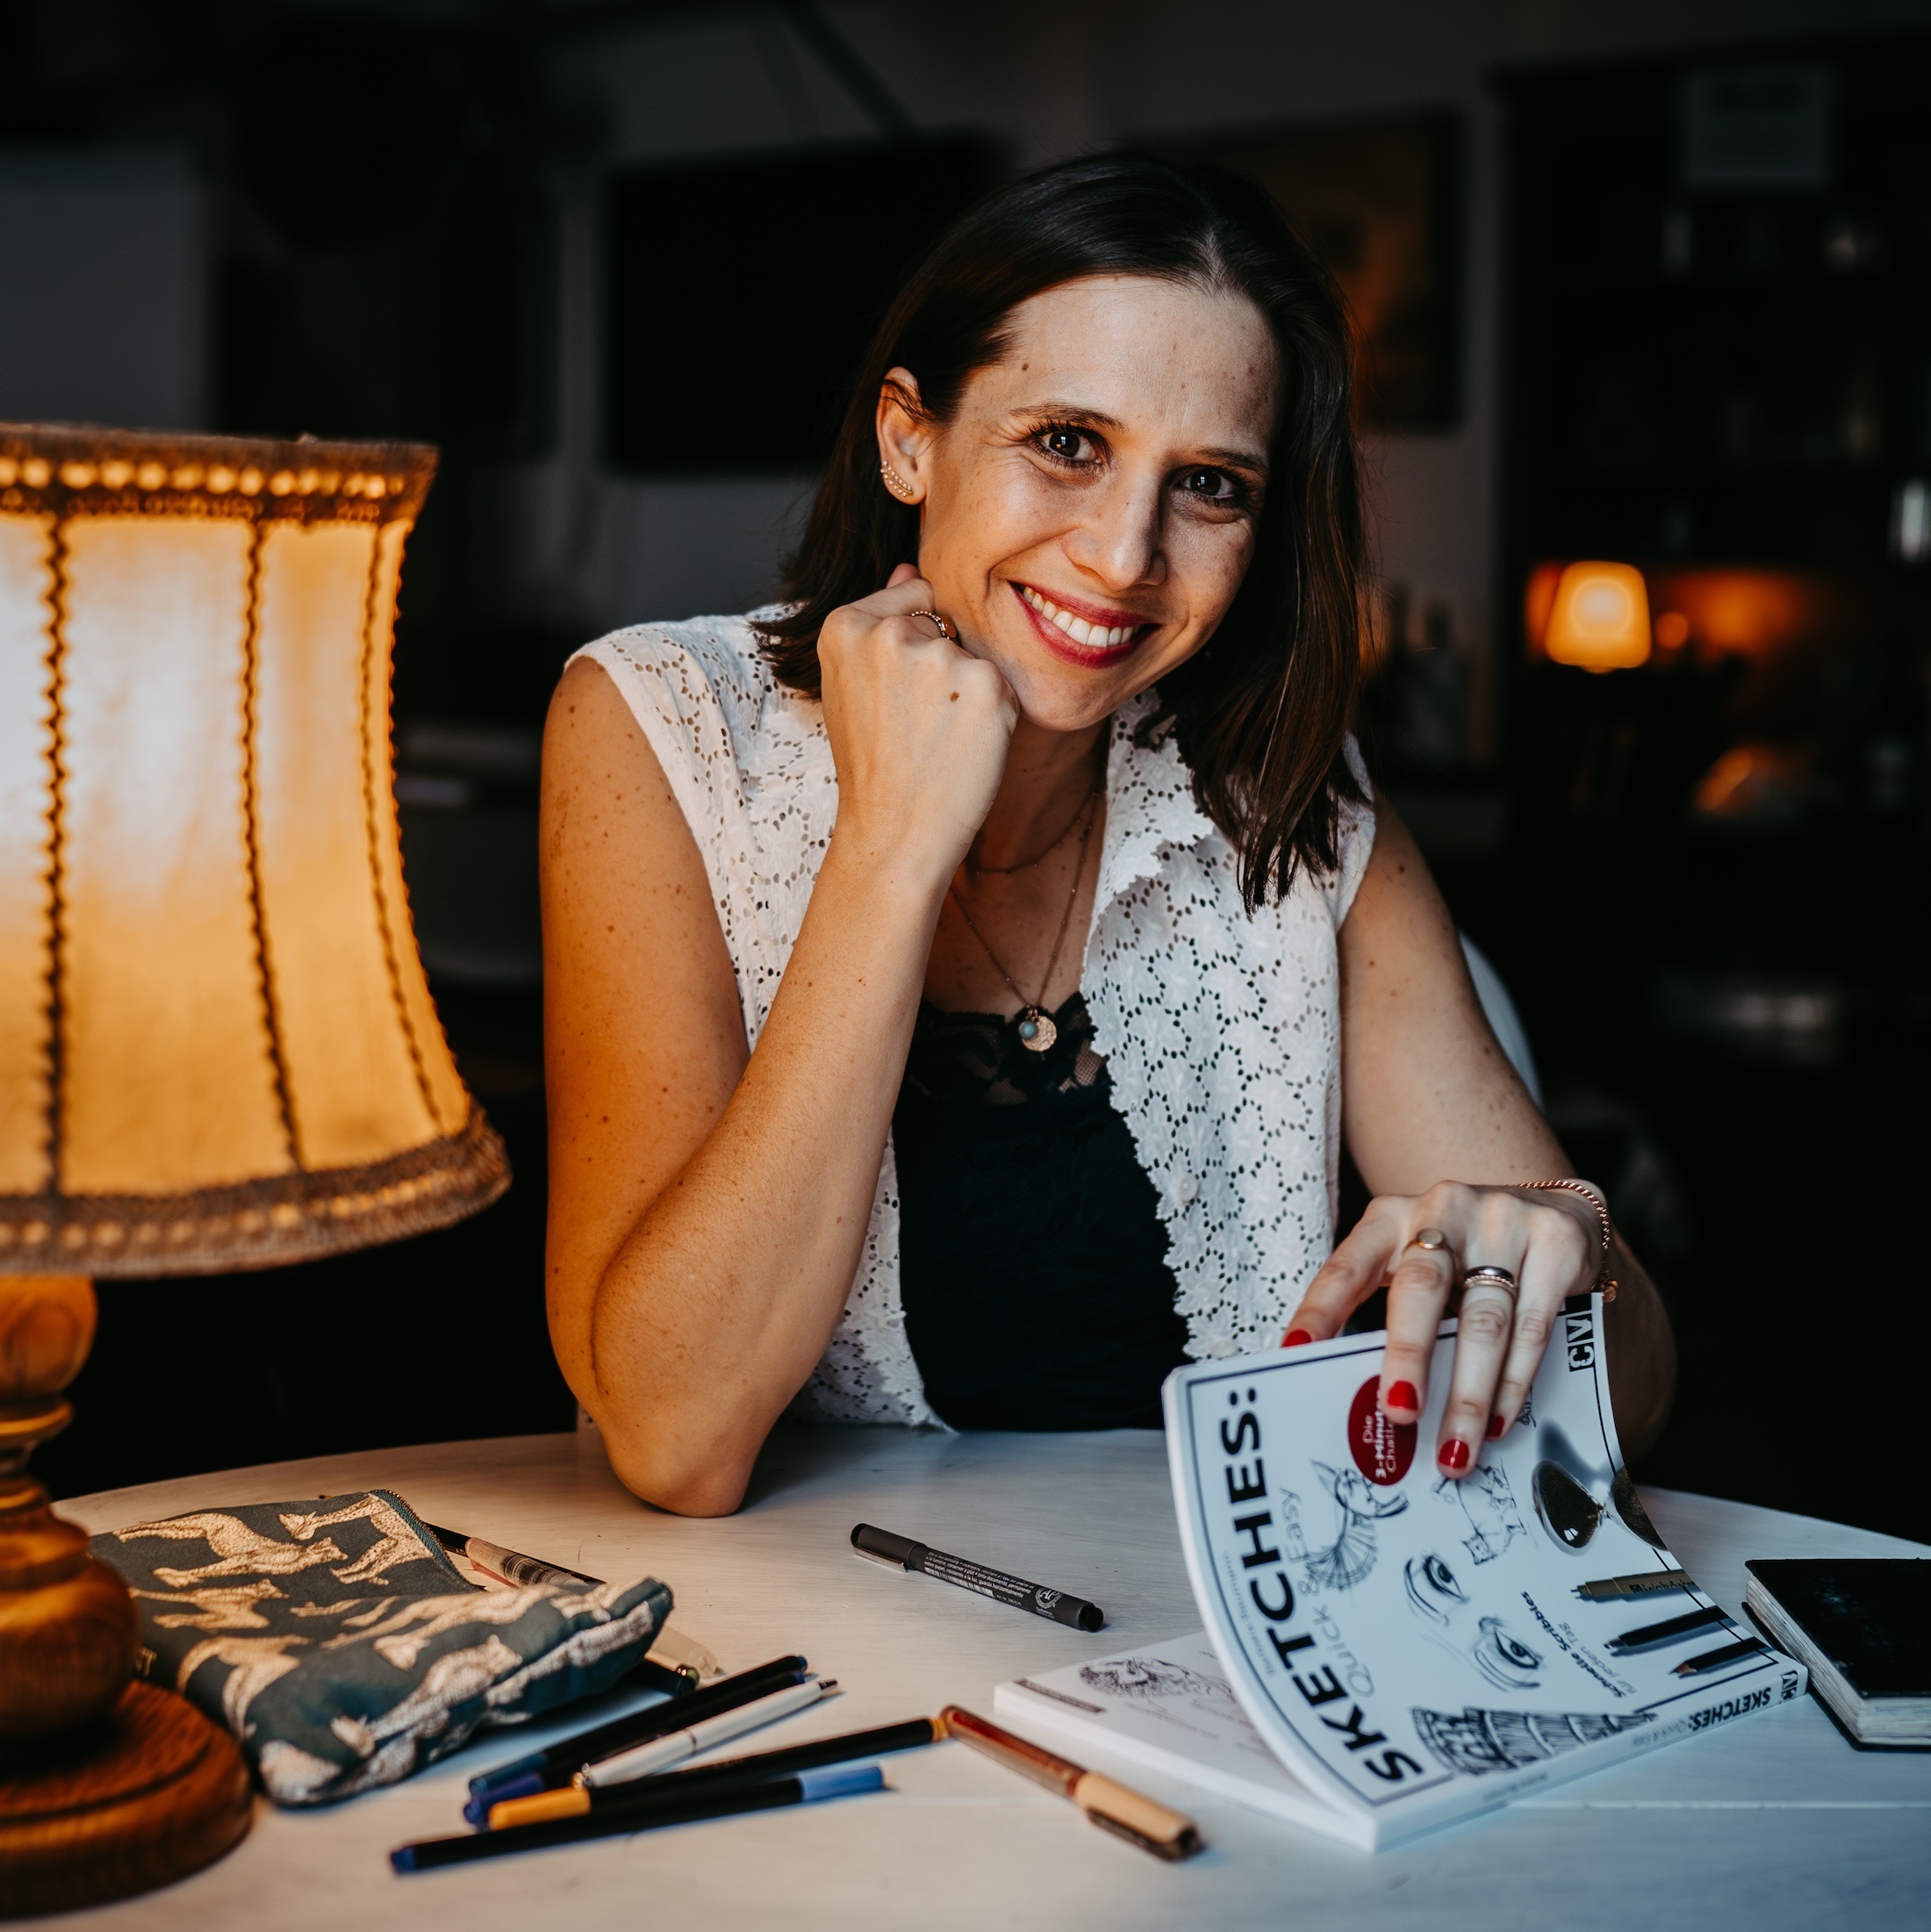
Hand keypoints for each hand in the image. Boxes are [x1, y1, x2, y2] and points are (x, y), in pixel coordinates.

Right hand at [818, 565, 1017, 886]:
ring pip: (974, 656)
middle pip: (945, 625)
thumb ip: (880, 621)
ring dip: (969, 691)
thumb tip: (910, 569)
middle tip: (914, 726)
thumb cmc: (874, 765)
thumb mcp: (852, 685)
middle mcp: (890, 632)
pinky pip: (1003, 685)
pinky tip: (965, 747)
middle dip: (940, 668)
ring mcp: (940, 657)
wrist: (894, 833)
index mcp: (844, 624)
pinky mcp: (988, 685)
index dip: (911, 650)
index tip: (893, 697)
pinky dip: (996, 715)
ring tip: (938, 739)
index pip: (911, 597)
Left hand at [1285, 1182, 1603, 1477]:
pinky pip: (1533, 1326)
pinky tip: (1498, 1420)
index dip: (1319, 1309)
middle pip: (1420, 1287)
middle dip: (1407, 1354)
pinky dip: (1513, 1382)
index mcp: (1391, 1218)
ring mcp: (1503, 1221)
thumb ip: (1395, 1317)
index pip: (1347, 1266)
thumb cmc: (1467, 1255)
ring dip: (1467, 1393)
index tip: (1294, 1351)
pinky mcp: (1556, 1243)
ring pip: (1483, 1320)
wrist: (1553, 1208)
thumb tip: (1366, 1402)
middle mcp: (1443, 1209)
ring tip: (1453, 1448)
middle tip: (1398, 1412)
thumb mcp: (1421, 1269)